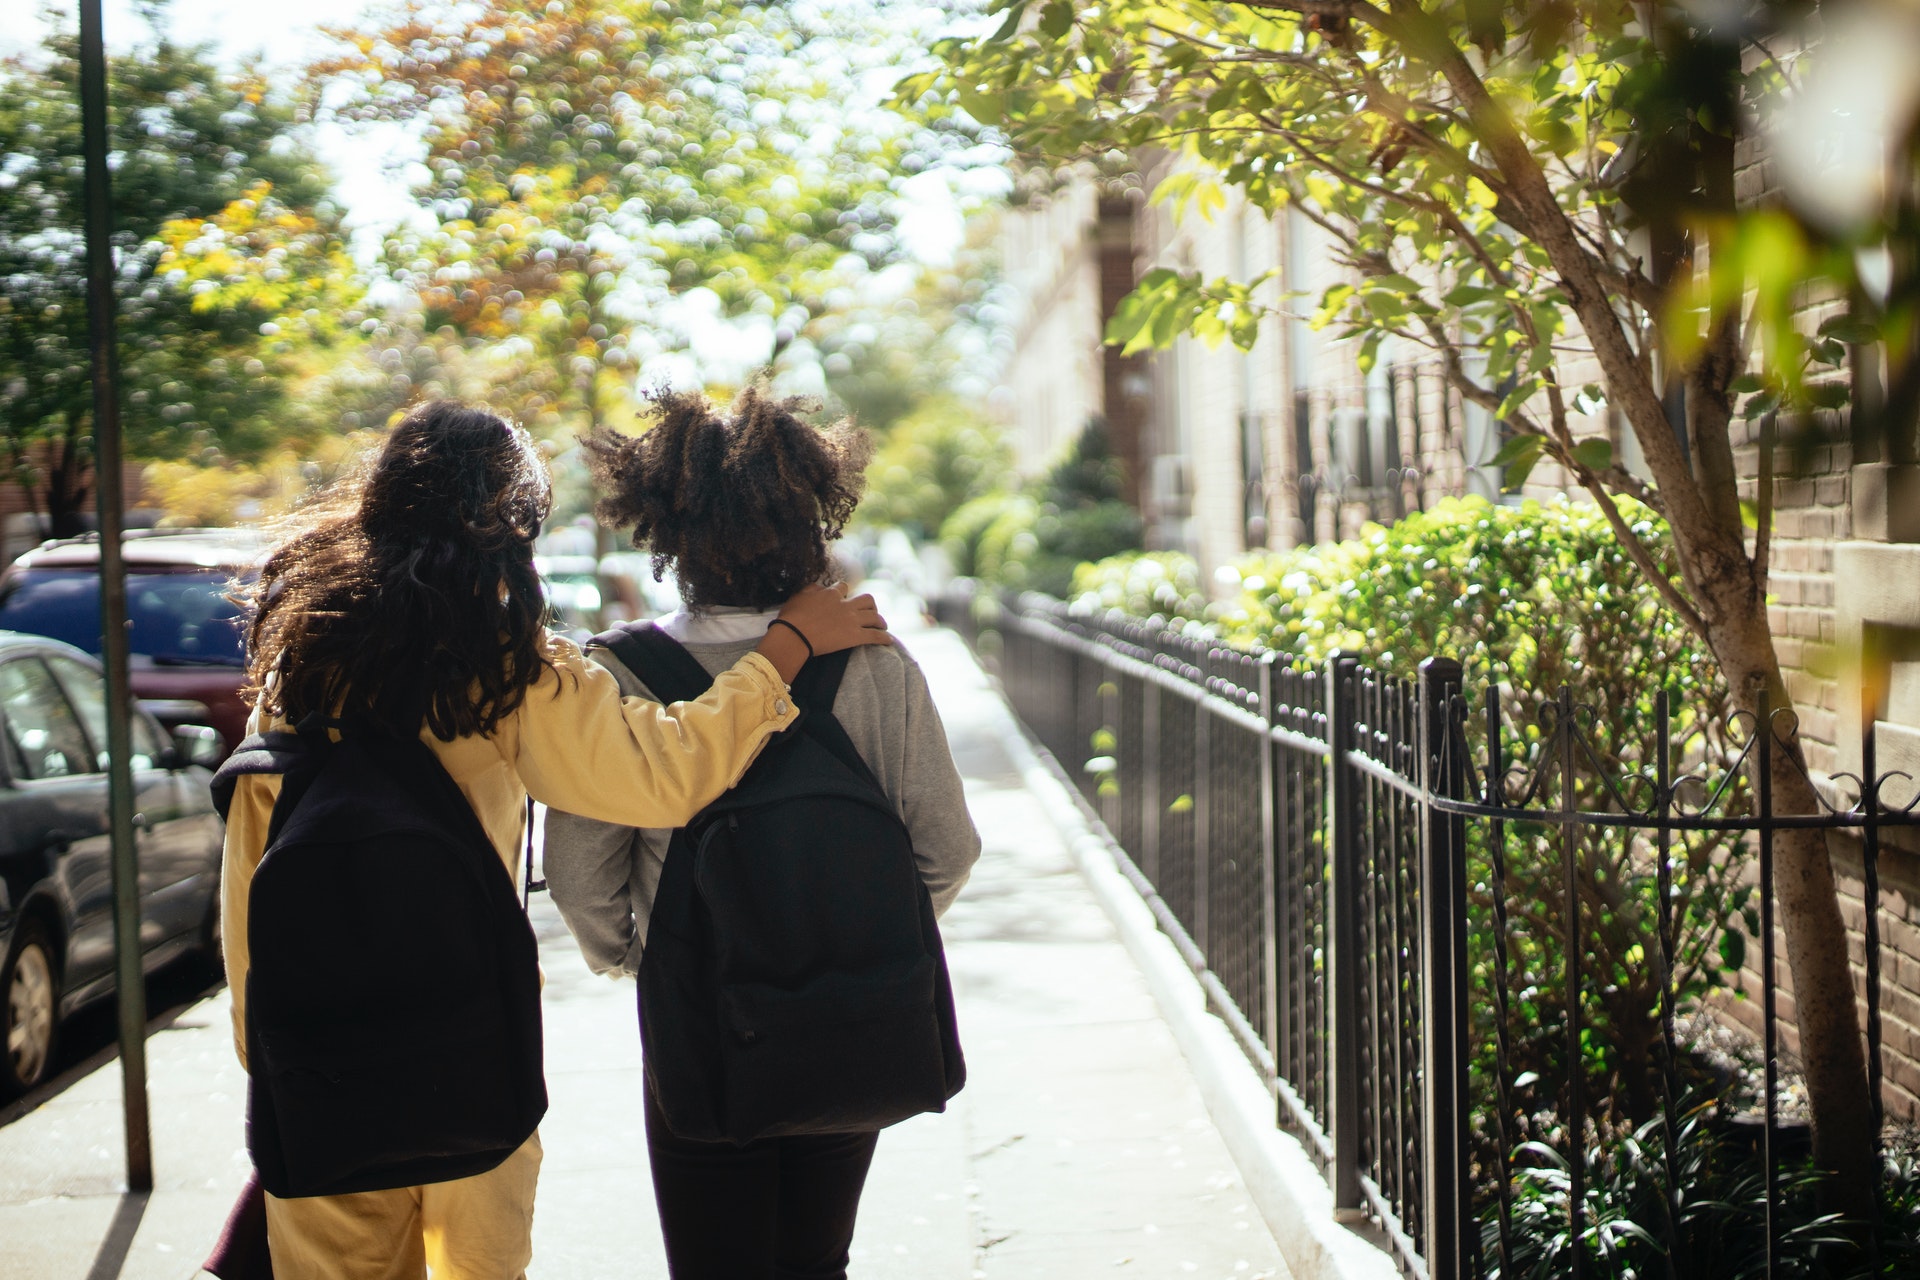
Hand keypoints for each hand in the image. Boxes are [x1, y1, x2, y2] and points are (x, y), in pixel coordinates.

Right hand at [777, 583, 891, 655]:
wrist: (794, 635)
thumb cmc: (791, 617)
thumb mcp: (798, 596)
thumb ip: (811, 589)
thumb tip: (820, 587)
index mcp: (830, 594)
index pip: (844, 587)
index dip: (845, 592)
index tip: (845, 597)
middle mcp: (845, 605)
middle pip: (867, 600)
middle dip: (871, 605)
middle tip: (870, 612)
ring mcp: (852, 620)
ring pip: (875, 617)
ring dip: (880, 621)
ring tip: (882, 626)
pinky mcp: (855, 636)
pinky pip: (875, 636)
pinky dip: (884, 638)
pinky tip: (889, 640)